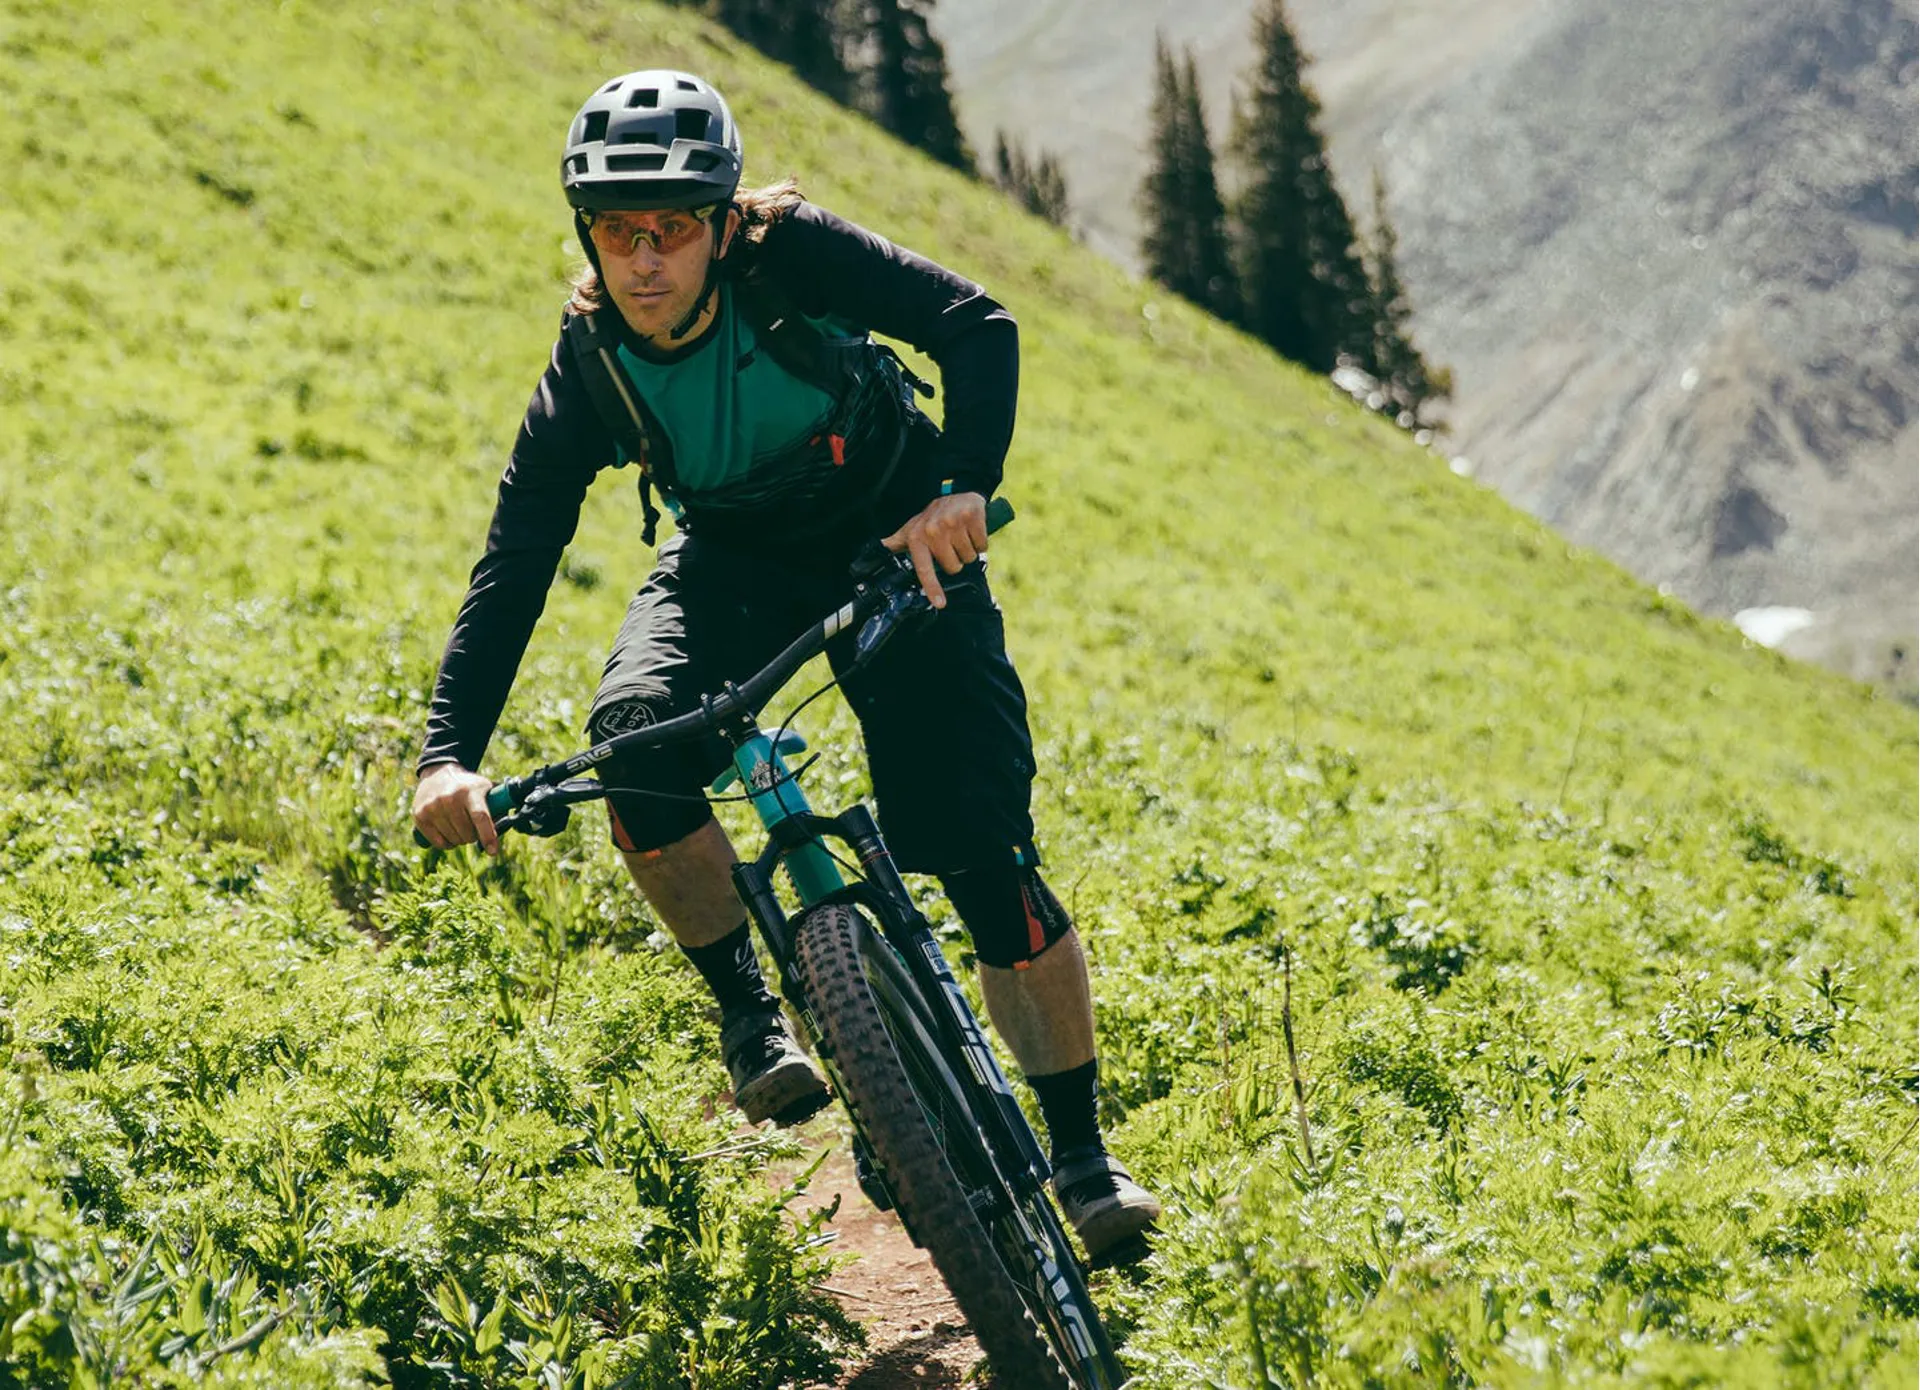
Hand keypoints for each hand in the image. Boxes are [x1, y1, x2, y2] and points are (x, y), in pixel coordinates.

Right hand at [412, 762, 499, 854]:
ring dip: (461, 839)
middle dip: (474, 836)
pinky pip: (438, 843)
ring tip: (461, 827)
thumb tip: (509, 825)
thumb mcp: (485, 788)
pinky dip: (447, 843)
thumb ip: (498, 805)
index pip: (480, 817)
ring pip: (453, 840)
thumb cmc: (468, 786)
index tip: (493, 852)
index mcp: (469, 791)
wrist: (438, 772)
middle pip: (467, 833)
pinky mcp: (420, 815)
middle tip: (473, 829)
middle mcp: (449, 798)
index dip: (488, 836)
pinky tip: (449, 833)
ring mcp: (432, 807)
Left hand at [881, 491, 988, 609]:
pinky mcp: (972, 517)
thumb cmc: (933, 517)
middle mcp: (933, 530)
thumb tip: (879, 551)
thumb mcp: (911, 529)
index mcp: (917, 538)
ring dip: (968, 550)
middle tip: (951, 545)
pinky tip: (972, 531)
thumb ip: (894, 543)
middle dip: (956, 560)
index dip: (933, 588)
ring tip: (961, 536)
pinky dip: (980, 542)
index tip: (940, 604)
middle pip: (954, 567)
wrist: (957, 494)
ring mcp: (953, 522)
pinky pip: (982, 545)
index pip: (925, 569)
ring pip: (969, 557)